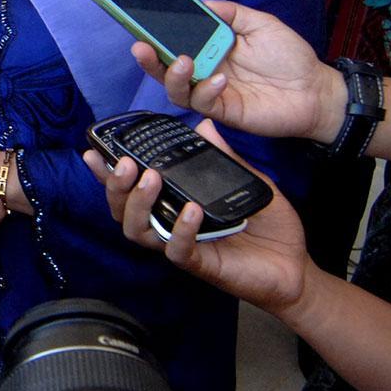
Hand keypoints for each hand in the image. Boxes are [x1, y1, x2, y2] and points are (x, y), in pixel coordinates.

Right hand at [81, 120, 315, 317]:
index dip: (108, 174)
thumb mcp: (246, 181)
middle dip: (116, 186)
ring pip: (140, 232)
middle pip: (123, 211)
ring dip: (139, 204)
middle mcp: (171, 226)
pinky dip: (180, 230)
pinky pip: (179, 250)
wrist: (295, 265)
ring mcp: (184, 247)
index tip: (94, 151)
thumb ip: (223, 157)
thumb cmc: (267, 227)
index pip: (132, 190)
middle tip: (125, 163)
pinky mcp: (202, 265)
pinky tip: (188, 210)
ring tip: (150, 179)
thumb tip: (204, 125)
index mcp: (175, 205)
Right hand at [132, 0, 347, 142]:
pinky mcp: (224, 111)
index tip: (140, 24)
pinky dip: (206, 91)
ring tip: (184, 62)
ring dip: (173, 76)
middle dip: (150, 59)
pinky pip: (203, 104)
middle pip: (166, 68)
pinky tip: (220, 79)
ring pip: (177, 90)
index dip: (156, 35)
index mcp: (211, 48)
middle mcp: (206, 70)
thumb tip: (201, 2)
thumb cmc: (290, 57)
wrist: (315, 90)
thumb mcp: (260, 23)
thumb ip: (231, 13)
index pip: (176, 42)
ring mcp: (213, 93)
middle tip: (141, 47)